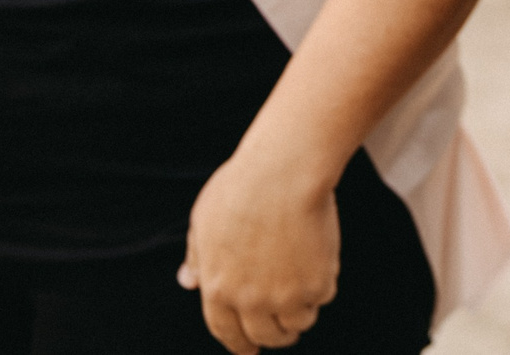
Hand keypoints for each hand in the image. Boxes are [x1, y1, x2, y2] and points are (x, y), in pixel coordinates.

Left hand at [181, 143, 341, 354]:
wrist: (285, 173)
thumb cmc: (242, 187)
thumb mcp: (203, 220)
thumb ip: (197, 257)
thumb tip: (187, 281)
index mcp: (217, 288)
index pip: (226, 332)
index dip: (240, 344)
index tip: (250, 350)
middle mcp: (250, 301)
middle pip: (267, 336)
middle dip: (276, 335)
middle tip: (285, 328)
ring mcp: (285, 295)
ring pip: (298, 323)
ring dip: (301, 312)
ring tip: (304, 292)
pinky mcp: (317, 283)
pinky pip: (322, 296)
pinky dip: (321, 285)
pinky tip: (319, 262)